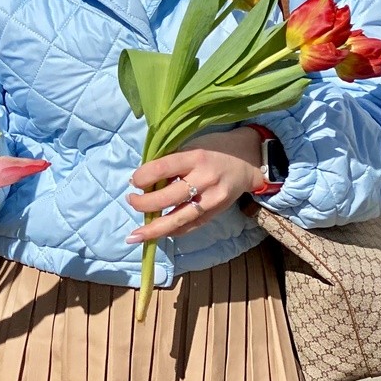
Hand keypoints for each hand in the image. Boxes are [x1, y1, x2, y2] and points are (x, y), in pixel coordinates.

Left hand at [125, 128, 263, 243]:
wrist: (249, 161)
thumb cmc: (215, 149)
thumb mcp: (192, 146)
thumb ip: (172, 162)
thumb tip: (145, 180)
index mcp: (195, 157)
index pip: (163, 168)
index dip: (143, 177)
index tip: (133, 182)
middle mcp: (204, 179)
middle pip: (168, 197)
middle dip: (144, 203)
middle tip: (131, 201)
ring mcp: (212, 199)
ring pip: (179, 219)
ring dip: (154, 229)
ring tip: (135, 235)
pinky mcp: (216, 212)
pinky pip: (191, 226)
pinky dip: (173, 231)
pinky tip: (157, 235)